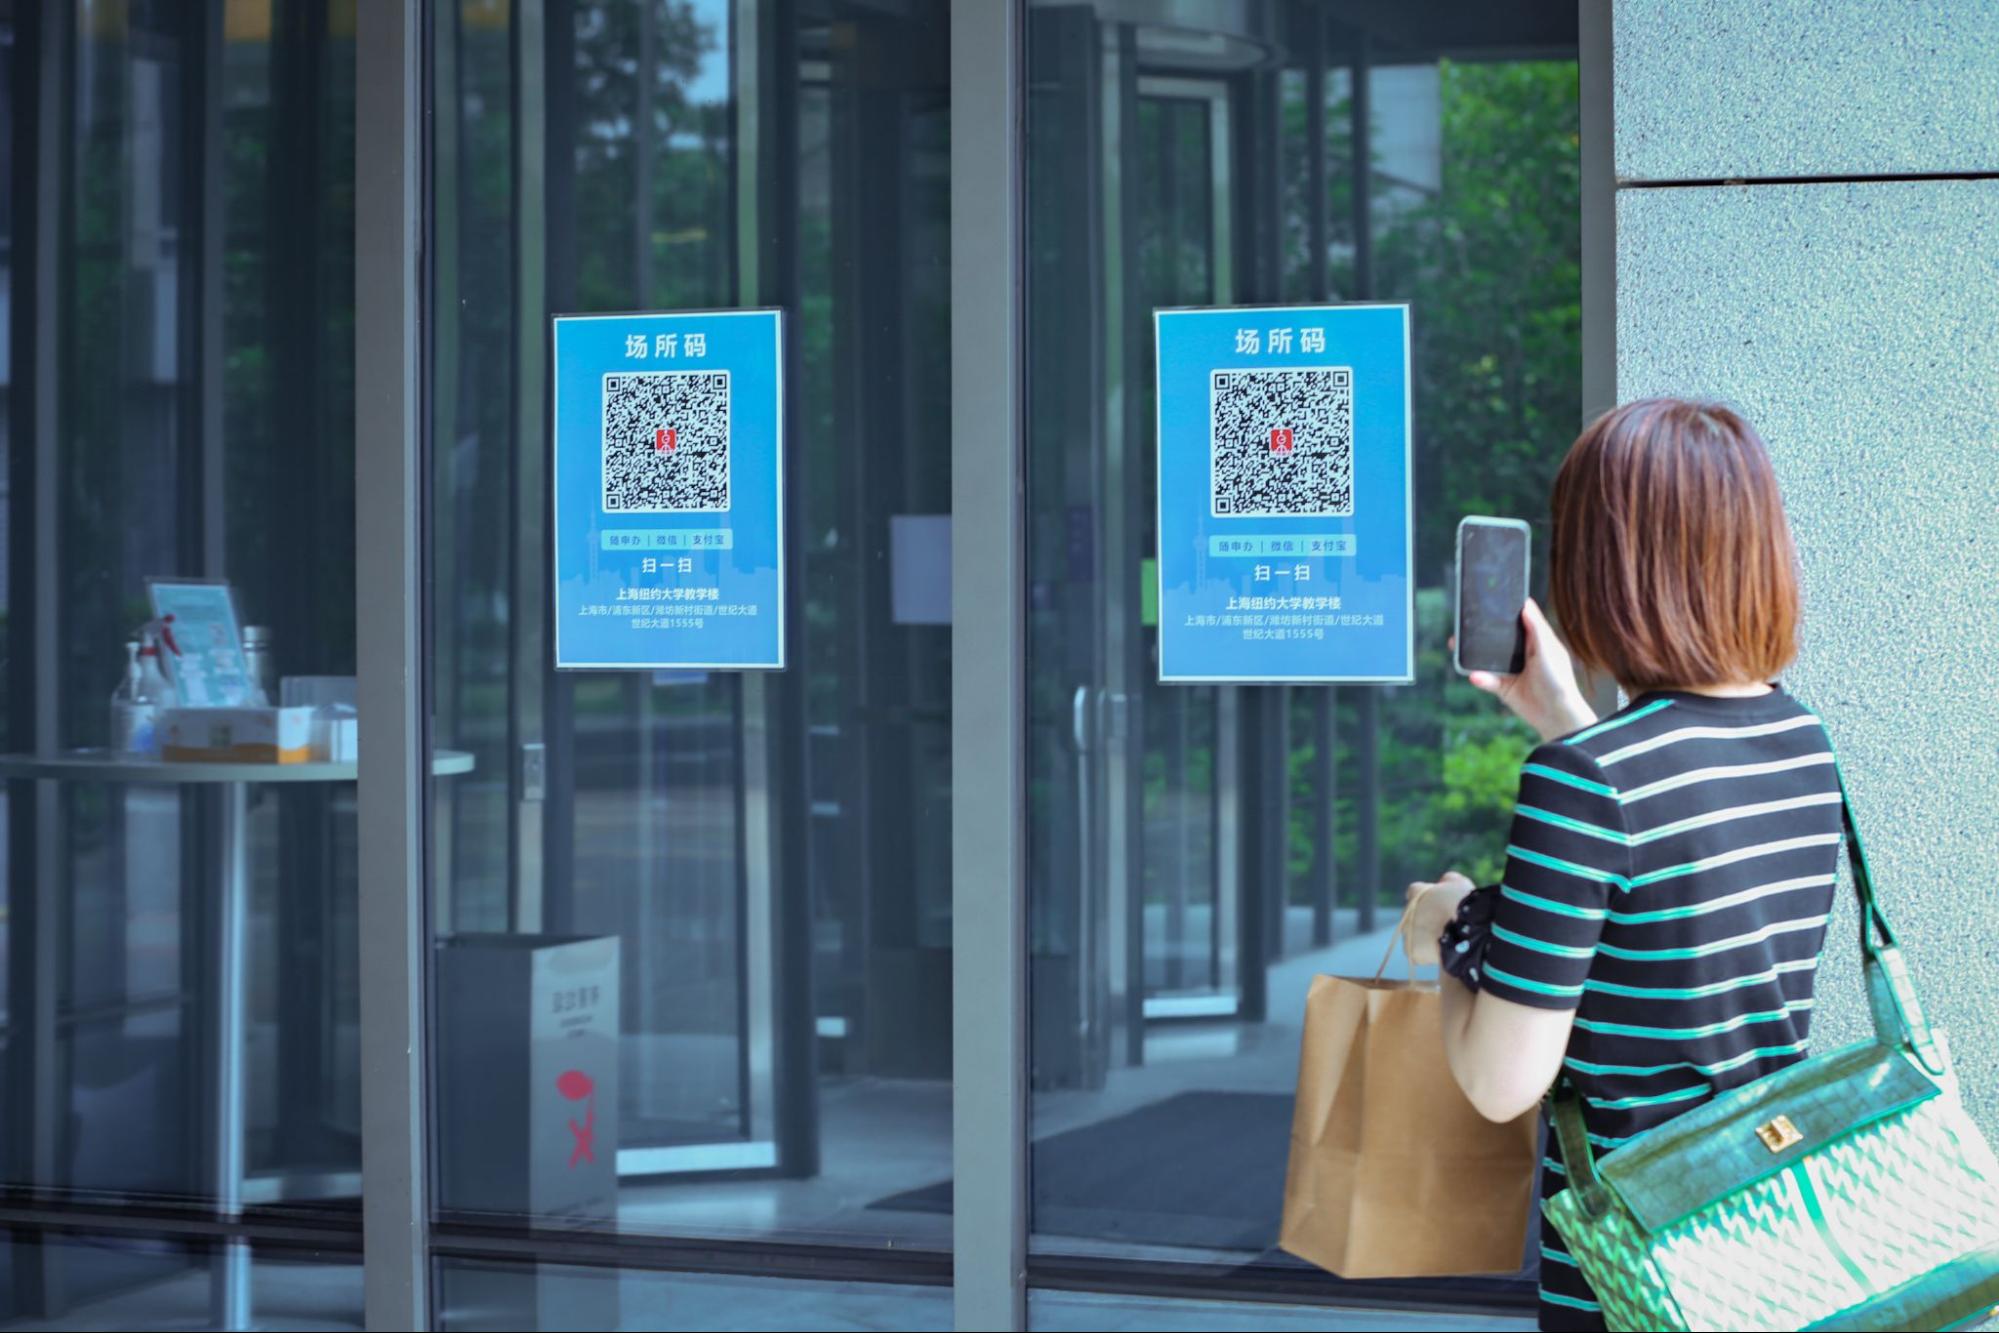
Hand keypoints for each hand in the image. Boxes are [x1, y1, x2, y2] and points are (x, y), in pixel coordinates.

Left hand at [1403, 871, 1474, 965]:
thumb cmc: (1465, 904)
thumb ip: (1449, 881)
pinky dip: (1427, 955)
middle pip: (1413, 916)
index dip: (1428, 899)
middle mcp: (1407, 911)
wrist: (1468, 929)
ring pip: (1413, 936)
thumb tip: (1445, 882)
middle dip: (1426, 920)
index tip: (1438, 905)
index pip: (1415, 892)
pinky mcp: (1412, 951)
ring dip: (1425, 938)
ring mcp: (1408, 932)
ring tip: (1445, 942)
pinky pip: (1417, 954)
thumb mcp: (1460, 884)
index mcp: (1416, 891)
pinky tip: (1441, 953)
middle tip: (1445, 926)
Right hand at [1454, 598, 1596, 741]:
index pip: (1517, 622)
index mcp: (1534, 641)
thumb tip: (1525, 605)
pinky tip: (1474, 676)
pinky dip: (1479, 678)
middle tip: (1463, 624)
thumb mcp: (1548, 650)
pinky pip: (1487, 680)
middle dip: (1480, 632)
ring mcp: (1510, 671)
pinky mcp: (1503, 688)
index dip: (1505, 612)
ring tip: (1456, 646)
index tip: (1489, 600)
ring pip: (1486, 659)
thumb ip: (1536, 629)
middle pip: (1496, 639)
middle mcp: (1520, 654)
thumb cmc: (1559, 680)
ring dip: (1472, 654)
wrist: (1557, 715)